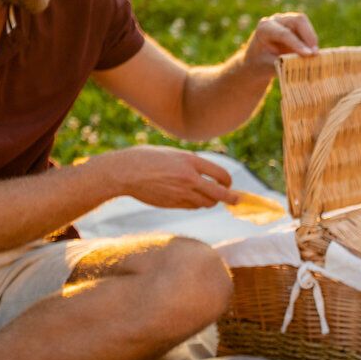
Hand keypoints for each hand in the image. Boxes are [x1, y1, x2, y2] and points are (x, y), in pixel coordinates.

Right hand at [101, 146, 235, 208]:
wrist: (124, 172)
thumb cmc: (146, 158)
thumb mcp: (173, 153)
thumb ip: (191, 163)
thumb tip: (208, 174)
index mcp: (190, 161)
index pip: (221, 174)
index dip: (228, 181)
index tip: (229, 184)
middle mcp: (189, 178)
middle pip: (220, 194)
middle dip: (231, 198)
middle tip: (236, 200)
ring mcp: (181, 193)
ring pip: (207, 203)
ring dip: (211, 200)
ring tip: (209, 196)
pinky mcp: (173, 204)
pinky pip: (193, 206)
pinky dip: (197, 203)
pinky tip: (192, 198)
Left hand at [236, 11, 319, 77]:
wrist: (258, 60)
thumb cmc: (261, 64)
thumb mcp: (269, 66)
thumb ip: (284, 64)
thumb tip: (303, 64)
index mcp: (265, 29)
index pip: (284, 33)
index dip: (297, 44)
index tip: (309, 55)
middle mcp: (276, 20)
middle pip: (298, 21)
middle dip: (309, 36)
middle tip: (315, 53)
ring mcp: (287, 21)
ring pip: (305, 23)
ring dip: (312, 39)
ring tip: (315, 56)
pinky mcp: (296, 26)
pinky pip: (308, 31)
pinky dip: (312, 42)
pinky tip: (312, 54)